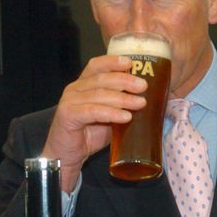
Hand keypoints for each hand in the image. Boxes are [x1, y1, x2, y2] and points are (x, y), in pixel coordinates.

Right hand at [41, 54, 147, 191]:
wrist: (67, 155)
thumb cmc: (89, 134)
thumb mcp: (109, 116)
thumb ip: (122, 106)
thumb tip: (149, 100)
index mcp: (84, 84)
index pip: (97, 66)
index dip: (113, 62)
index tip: (131, 62)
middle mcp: (75, 89)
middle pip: (101, 78)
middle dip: (125, 81)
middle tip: (143, 86)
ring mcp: (70, 101)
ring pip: (99, 94)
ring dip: (122, 98)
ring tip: (141, 103)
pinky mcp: (68, 115)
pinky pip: (92, 111)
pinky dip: (111, 113)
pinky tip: (125, 116)